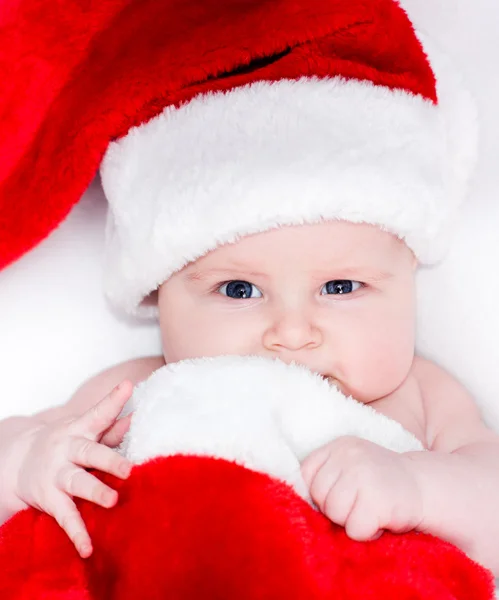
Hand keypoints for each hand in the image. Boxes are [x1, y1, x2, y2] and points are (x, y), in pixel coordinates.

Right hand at [4, 381, 133, 557]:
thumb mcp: (84, 431)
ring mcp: (57, 475)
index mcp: (79, 429)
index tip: (127, 386)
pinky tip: (88, 548)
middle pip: (89, 452)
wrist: (18, 460)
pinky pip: (65, 516)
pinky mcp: (50, 499)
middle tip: (128, 469)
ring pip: (76, 483)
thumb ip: (110, 427)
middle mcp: (67, 449)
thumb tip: (136, 415)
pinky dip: (77, 533)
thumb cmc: (65, 443)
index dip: (113, 400)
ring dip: (94, 491)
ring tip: (112, 501)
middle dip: (109, 459)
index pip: (99, 413)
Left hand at [301, 436, 423, 540]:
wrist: (424, 487)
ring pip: (335, 514)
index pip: (306, 474)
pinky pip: (355, 529)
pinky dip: (367, 532)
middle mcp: (349, 455)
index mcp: (339, 445)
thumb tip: (294, 497)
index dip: (321, 492)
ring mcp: (363, 475)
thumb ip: (327, 474)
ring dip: (352, 521)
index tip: (343, 493)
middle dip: (337, 509)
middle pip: (319, 496)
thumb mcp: (350, 466)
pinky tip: (380, 519)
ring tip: (370, 509)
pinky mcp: (377, 500)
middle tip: (361, 503)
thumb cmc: (380, 482)